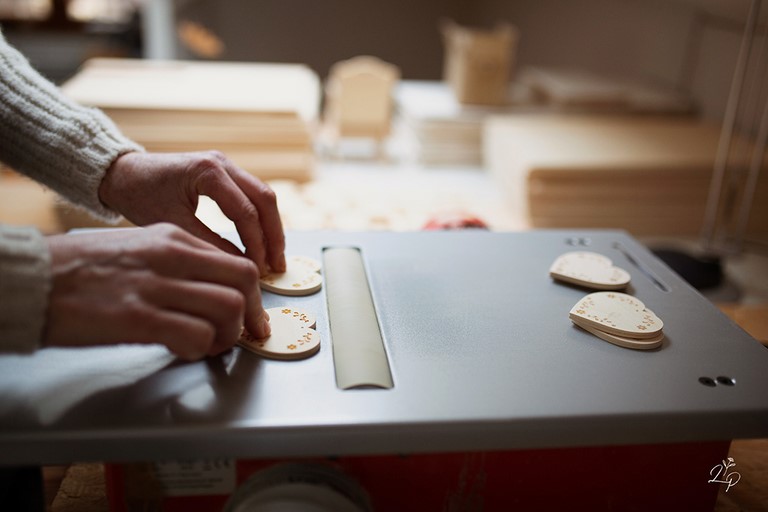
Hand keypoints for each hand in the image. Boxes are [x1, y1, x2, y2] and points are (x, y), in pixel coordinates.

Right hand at [43, 224, 268, 359]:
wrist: (33, 279)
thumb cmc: (79, 269)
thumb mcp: (137, 248)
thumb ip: (176, 263)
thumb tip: (209, 289)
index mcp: (172, 238)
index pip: (236, 262)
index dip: (253, 295)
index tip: (252, 314)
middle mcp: (170, 256)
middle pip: (244, 280)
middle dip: (252, 313)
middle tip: (244, 334)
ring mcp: (155, 285)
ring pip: (229, 307)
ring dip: (229, 335)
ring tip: (211, 345)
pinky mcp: (138, 318)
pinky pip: (197, 335)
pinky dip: (200, 349)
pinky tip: (184, 350)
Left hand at [98, 151, 285, 274]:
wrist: (122, 173)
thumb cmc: (139, 195)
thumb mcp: (172, 223)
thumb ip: (208, 243)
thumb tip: (239, 266)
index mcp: (208, 172)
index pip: (246, 212)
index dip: (256, 244)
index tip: (258, 270)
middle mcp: (223, 163)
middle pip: (266, 199)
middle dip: (274, 236)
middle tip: (278, 266)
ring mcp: (226, 166)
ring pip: (264, 197)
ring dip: (271, 228)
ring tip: (274, 258)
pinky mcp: (225, 173)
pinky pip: (252, 196)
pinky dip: (260, 220)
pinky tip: (261, 243)